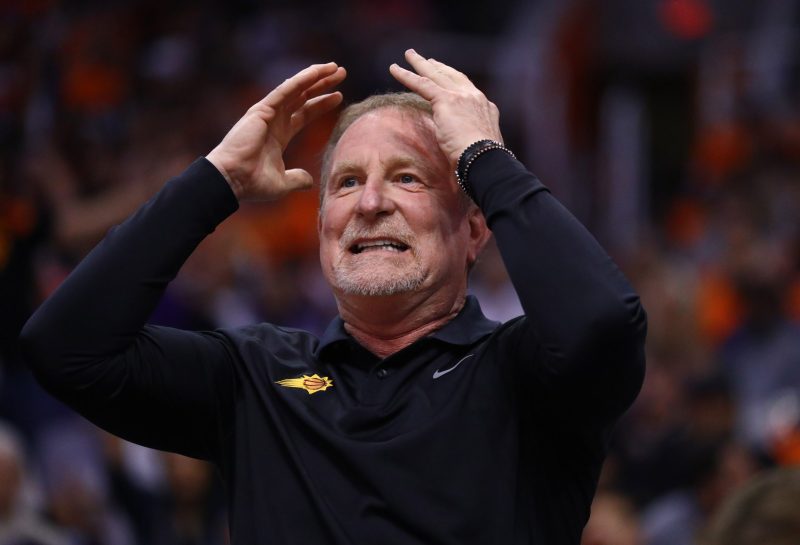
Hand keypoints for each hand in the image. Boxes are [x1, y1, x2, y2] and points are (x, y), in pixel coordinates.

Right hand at [207, 63, 345, 200]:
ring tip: (335, 67)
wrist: (233, 180)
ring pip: (296, 89)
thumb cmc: (252, 183)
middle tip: (341, 73)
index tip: (339, 96)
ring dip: (316, 76)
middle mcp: (274, 120)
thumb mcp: (283, 183)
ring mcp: (267, 113)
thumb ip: (297, 179)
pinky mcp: (262, 109)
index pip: (305, 114)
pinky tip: (316, 72)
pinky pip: (285, 90)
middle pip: (303, 97)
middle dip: (322, 85)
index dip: (321, 104)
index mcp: (279, 135)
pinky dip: (300, 80)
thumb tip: (310, 181)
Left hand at [389, 49, 502, 166]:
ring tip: (409, 54)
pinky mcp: (446, 101)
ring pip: (436, 76)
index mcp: (485, 109)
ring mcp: (462, 97)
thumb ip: (469, 141)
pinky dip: (406, 76)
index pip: (467, 90)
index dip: (455, 82)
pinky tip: (394, 69)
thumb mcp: (478, 147)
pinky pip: (422, 84)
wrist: (484, 160)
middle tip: (428, 60)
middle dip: (440, 67)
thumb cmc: (482, 163)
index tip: (447, 76)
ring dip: (420, 64)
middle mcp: (475, 98)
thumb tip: (460, 150)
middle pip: (453, 76)